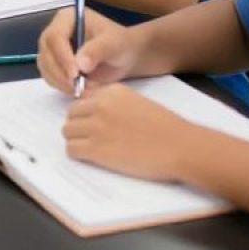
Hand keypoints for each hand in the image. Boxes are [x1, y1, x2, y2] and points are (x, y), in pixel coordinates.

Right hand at [37, 6, 137, 94]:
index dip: (62, 56)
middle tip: (76, 87)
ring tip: (79, 89)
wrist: (124, 56)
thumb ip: (97, 51)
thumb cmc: (120, 44)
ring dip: (58, 80)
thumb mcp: (113, 44)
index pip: (55, 36)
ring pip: (45, 65)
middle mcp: (56, 30)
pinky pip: (49, 75)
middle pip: (46, 51)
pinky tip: (75, 89)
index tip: (75, 74)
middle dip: (59, 71)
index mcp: (67, 18)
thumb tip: (80, 65)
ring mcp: (53, 48)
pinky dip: (59, 85)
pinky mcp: (54, 63)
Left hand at [62, 84, 193, 181]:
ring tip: (91, 148)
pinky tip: (91, 158)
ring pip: (67, 130)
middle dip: (78, 125)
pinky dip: (78, 154)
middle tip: (90, 137)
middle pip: (71, 113)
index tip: (91, 122)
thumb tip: (92, 110)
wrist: (181, 147)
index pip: (81, 97)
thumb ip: (113, 102)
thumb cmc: (165, 128)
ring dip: (76, 140)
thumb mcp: (136, 102)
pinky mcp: (97, 149)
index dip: (85, 112)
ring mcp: (97, 126)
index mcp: (111, 91)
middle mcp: (101, 105)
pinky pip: (72, 149)